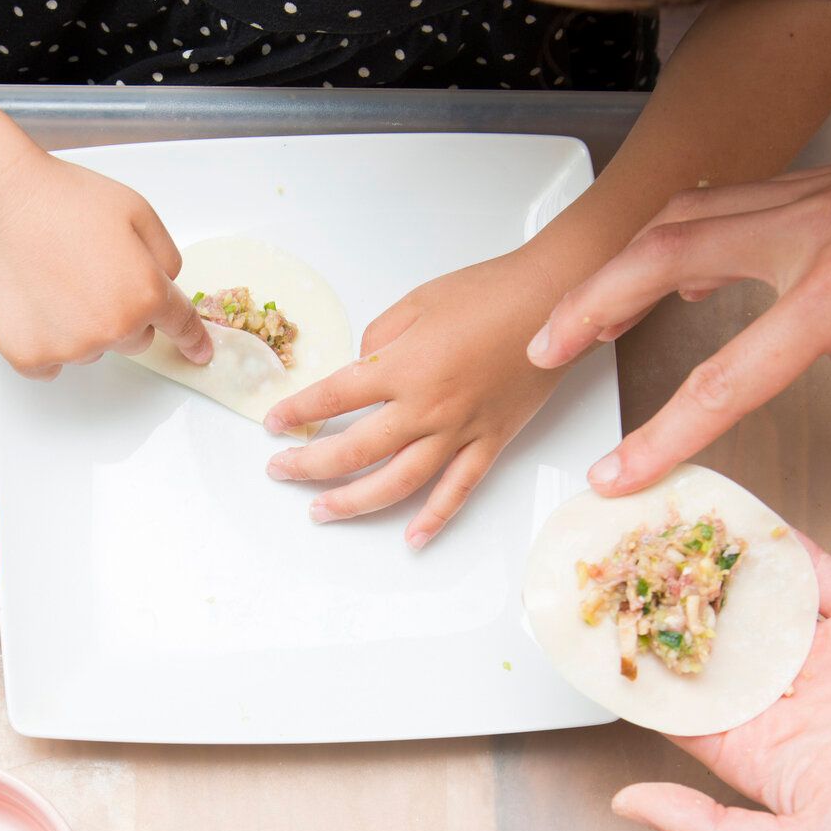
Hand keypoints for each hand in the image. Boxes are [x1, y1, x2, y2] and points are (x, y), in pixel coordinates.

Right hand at [0, 151, 210, 378]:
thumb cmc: (64, 201)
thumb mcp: (137, 211)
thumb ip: (164, 255)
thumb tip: (166, 283)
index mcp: (146, 293)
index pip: (180, 326)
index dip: (193, 341)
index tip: (200, 355)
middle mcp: (113, 329)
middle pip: (135, 339)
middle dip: (122, 313)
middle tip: (89, 273)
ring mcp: (71, 348)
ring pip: (92, 349)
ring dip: (82, 326)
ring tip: (54, 279)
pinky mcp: (31, 357)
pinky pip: (52, 363)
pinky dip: (47, 339)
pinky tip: (34, 302)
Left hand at [261, 249, 565, 546]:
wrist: (555, 298)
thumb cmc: (489, 292)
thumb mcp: (416, 301)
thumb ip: (378, 337)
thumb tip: (361, 366)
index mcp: (401, 367)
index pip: (331, 399)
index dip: (296, 412)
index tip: (275, 422)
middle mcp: (425, 407)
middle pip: (352, 451)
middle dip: (308, 466)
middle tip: (281, 471)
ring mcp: (460, 430)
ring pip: (397, 482)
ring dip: (354, 503)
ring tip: (321, 511)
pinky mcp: (492, 441)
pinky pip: (458, 489)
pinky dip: (434, 518)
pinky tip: (411, 538)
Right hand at [527, 112, 830, 494]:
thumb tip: (820, 348)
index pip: (727, 376)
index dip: (665, 434)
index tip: (620, 474)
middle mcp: (813, 230)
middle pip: (663, 258)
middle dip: (592, 307)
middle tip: (543, 349)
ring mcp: (819, 193)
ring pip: (687, 214)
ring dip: (625, 260)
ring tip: (585, 304)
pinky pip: (732, 200)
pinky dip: (683, 229)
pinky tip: (676, 258)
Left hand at [611, 541, 830, 830]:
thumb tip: (627, 804)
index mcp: (763, 762)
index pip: (679, 713)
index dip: (636, 677)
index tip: (588, 641)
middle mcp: (791, 707)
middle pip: (707, 649)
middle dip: (659, 611)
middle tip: (606, 564)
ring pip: (753, 604)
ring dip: (706, 570)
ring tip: (651, 528)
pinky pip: (813, 574)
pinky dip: (774, 545)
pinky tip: (731, 516)